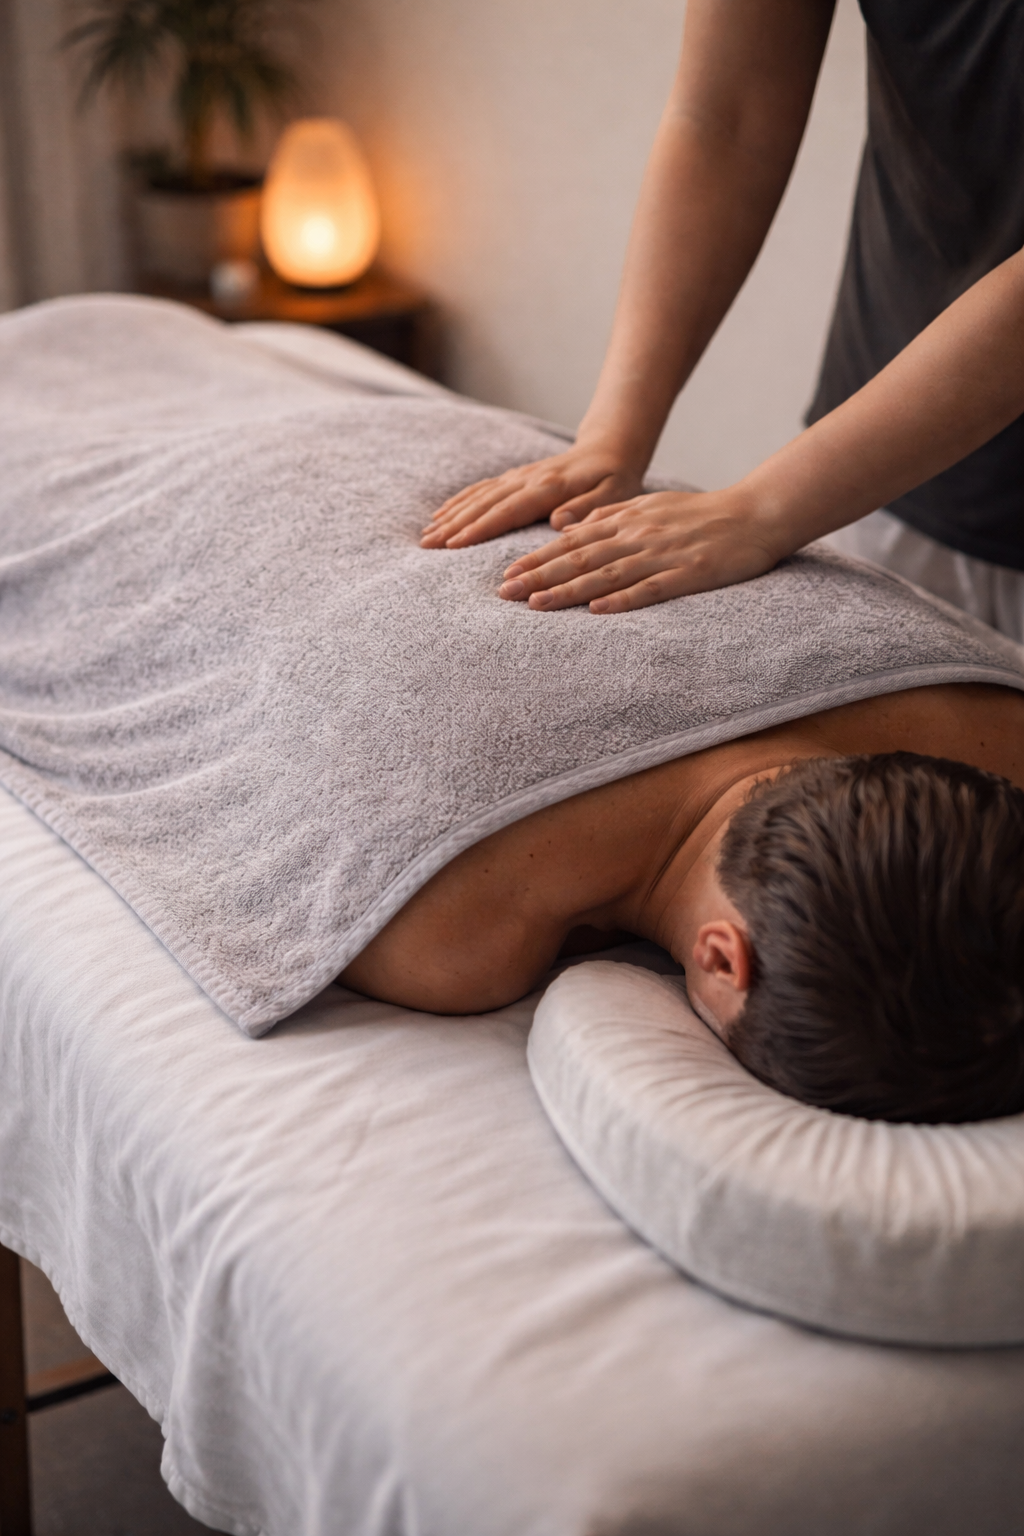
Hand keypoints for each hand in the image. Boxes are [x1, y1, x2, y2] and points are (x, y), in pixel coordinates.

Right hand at [420, 446, 644, 548]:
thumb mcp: (616, 495)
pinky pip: (482, 489)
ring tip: (426, 534)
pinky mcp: (515, 478)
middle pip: (485, 503)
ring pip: (478, 495)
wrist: (611, 449)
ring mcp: (519, 477)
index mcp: (550, 487)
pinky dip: (460, 501)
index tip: (454, 544)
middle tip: (427, 545)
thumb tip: (559, 521)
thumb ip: (589, 509)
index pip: (508, 510)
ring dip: (451, 514)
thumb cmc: (616, 478)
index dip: (480, 528)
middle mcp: (528, 479)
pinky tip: (441, 514)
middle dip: (454, 524)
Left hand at [496, 488, 784, 612]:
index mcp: (627, 519)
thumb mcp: (649, 506)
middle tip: (505, 594)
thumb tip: (569, 529)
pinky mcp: (688, 574)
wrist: (754, 513)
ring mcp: (662, 555)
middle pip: (580, 558)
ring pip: (606, 574)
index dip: (538, 559)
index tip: (507, 575)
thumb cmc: (700, 514)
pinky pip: (650, 588)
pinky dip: (622, 599)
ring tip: (537, 605)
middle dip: (540, 576)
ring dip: (569, 590)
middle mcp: (638, 535)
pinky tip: (597, 611)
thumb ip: (609, 516)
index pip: (572, 542)